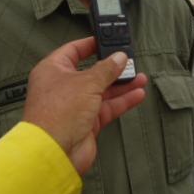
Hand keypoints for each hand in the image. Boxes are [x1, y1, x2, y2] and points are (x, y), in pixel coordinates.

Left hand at [22, 37, 147, 174]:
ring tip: (140, 77)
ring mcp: (75, 106)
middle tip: (130, 61)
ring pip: (103, 91)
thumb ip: (106, 69)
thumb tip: (119, 57)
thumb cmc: (58, 113)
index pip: (73, 50)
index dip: (91, 44)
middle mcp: (63, 87)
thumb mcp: (87, 82)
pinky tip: (137, 94)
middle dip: (112, 68)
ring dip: (122, 85)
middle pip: (92, 71)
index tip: (108, 40)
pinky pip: (108, 107)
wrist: (54, 153)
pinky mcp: (87, 123)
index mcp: (53, 70)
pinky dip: (122, 101)